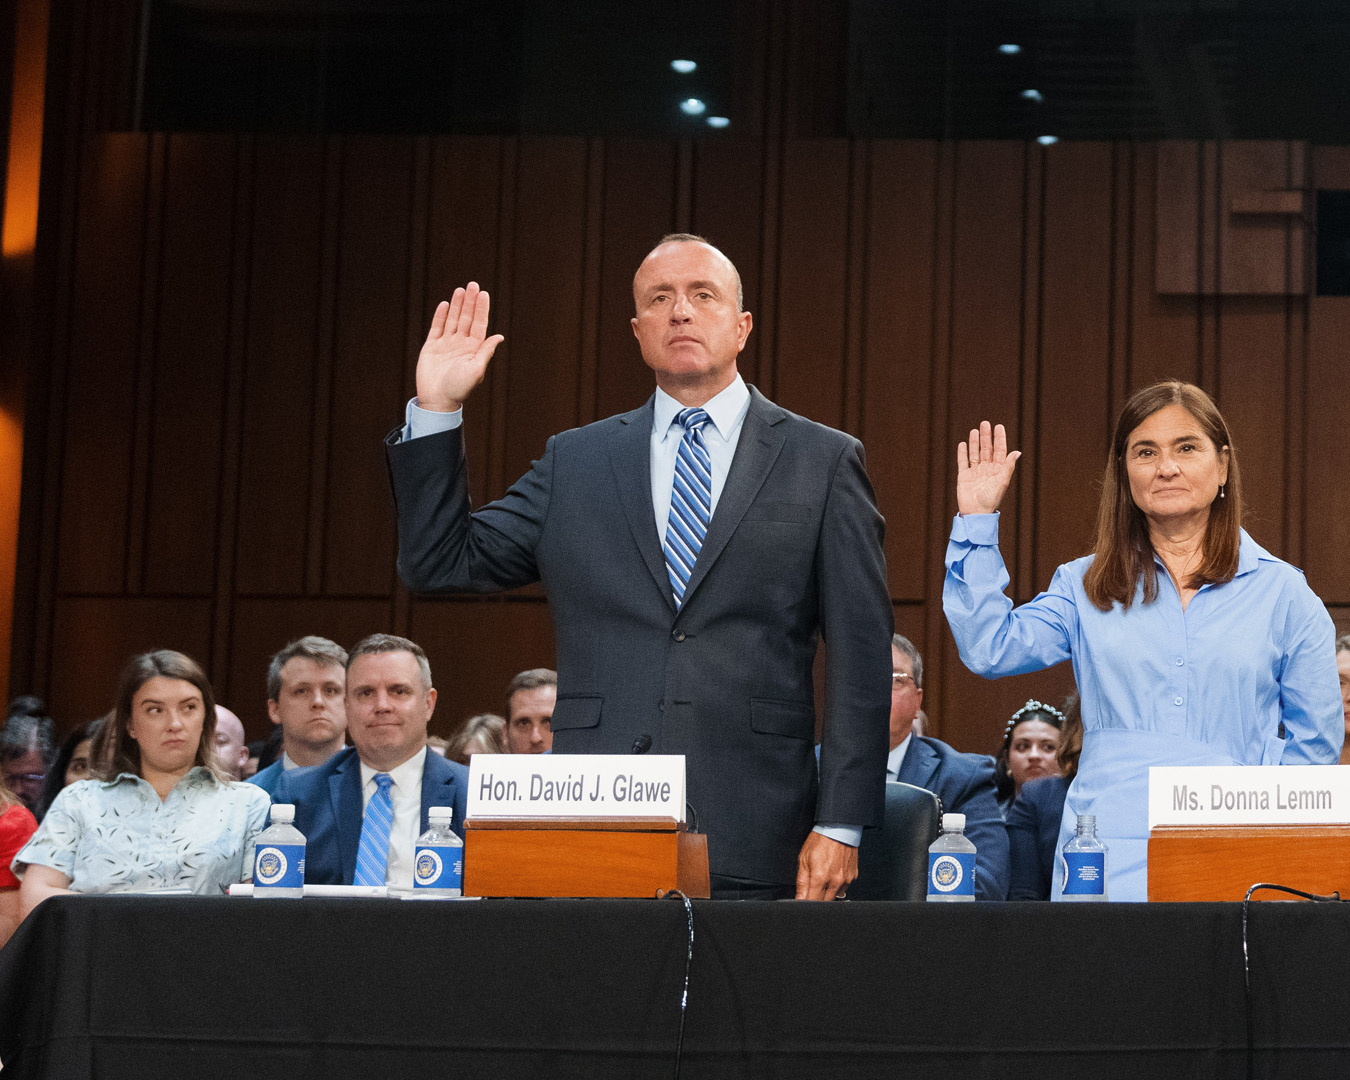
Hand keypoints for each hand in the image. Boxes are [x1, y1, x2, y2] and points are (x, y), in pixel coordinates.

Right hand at [415, 282, 504, 412]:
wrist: (438, 399)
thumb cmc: (459, 388)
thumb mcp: (476, 369)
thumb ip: (486, 351)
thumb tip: (500, 336)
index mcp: (474, 349)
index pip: (479, 324)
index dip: (482, 309)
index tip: (483, 294)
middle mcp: (461, 344)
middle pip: (467, 318)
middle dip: (470, 302)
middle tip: (472, 284)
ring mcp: (446, 345)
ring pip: (452, 320)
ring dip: (457, 305)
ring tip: (460, 289)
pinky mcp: (432, 347)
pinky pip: (437, 328)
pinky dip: (440, 316)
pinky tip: (445, 304)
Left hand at [794, 832, 857, 900]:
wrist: (839, 828)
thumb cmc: (820, 841)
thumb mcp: (804, 859)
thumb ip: (801, 882)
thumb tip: (799, 899)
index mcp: (820, 877)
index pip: (812, 902)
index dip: (805, 904)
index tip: (802, 901)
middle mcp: (835, 881)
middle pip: (824, 903)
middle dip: (816, 898)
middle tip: (812, 887)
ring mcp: (845, 880)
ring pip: (835, 897)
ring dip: (827, 893)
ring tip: (823, 877)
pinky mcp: (852, 877)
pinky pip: (843, 888)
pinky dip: (837, 886)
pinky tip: (832, 874)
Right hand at [956, 420, 1021, 515]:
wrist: (975, 513)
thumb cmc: (991, 500)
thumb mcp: (1002, 482)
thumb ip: (1008, 466)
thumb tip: (1017, 452)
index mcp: (998, 470)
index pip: (999, 451)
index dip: (999, 439)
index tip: (998, 426)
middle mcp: (987, 469)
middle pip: (986, 449)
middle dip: (986, 436)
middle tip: (985, 423)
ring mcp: (975, 472)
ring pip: (975, 453)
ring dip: (975, 442)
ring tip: (975, 430)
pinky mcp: (964, 476)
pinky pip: (963, 462)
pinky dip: (962, 453)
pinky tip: (963, 444)